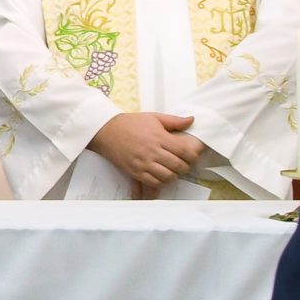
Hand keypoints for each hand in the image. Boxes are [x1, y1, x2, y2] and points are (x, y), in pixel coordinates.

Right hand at [88, 112, 203, 196]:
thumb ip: (174, 121)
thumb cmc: (130, 123)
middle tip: (184, 165)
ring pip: (167, 177)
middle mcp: (152, 151)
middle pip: (177, 166)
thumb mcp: (153, 117)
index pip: (183, 151)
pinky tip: (161, 176)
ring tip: (173, 171)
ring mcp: (143, 163)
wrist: (107, 130)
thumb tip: (191, 120)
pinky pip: (153, 182)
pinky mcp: (134, 171)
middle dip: (185, 167)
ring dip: (173, 176)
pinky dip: (161, 182)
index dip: (193, 156)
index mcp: (159, 137)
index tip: (193, 157)